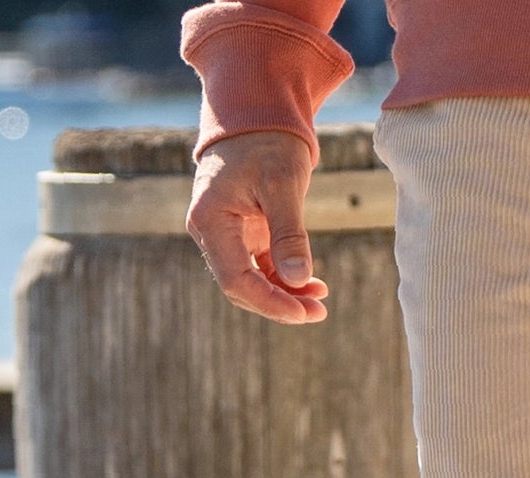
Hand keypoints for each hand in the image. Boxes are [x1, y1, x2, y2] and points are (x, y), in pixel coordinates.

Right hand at [187, 130, 330, 324]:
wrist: (259, 112)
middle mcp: (210, 232)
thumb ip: (289, 233)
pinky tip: (311, 284)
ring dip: (285, 295)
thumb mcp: (283, 183)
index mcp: (210, 220)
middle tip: (318, 311)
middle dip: (280, 304)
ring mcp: (225, 235)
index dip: (269, 302)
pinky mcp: (242, 235)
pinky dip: (285, 279)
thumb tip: (298, 279)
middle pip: (242, 287)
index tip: (302, 312)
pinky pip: (260, 268)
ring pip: (252, 282)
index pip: (235, 279)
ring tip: (320, 300)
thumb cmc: (268, 141)